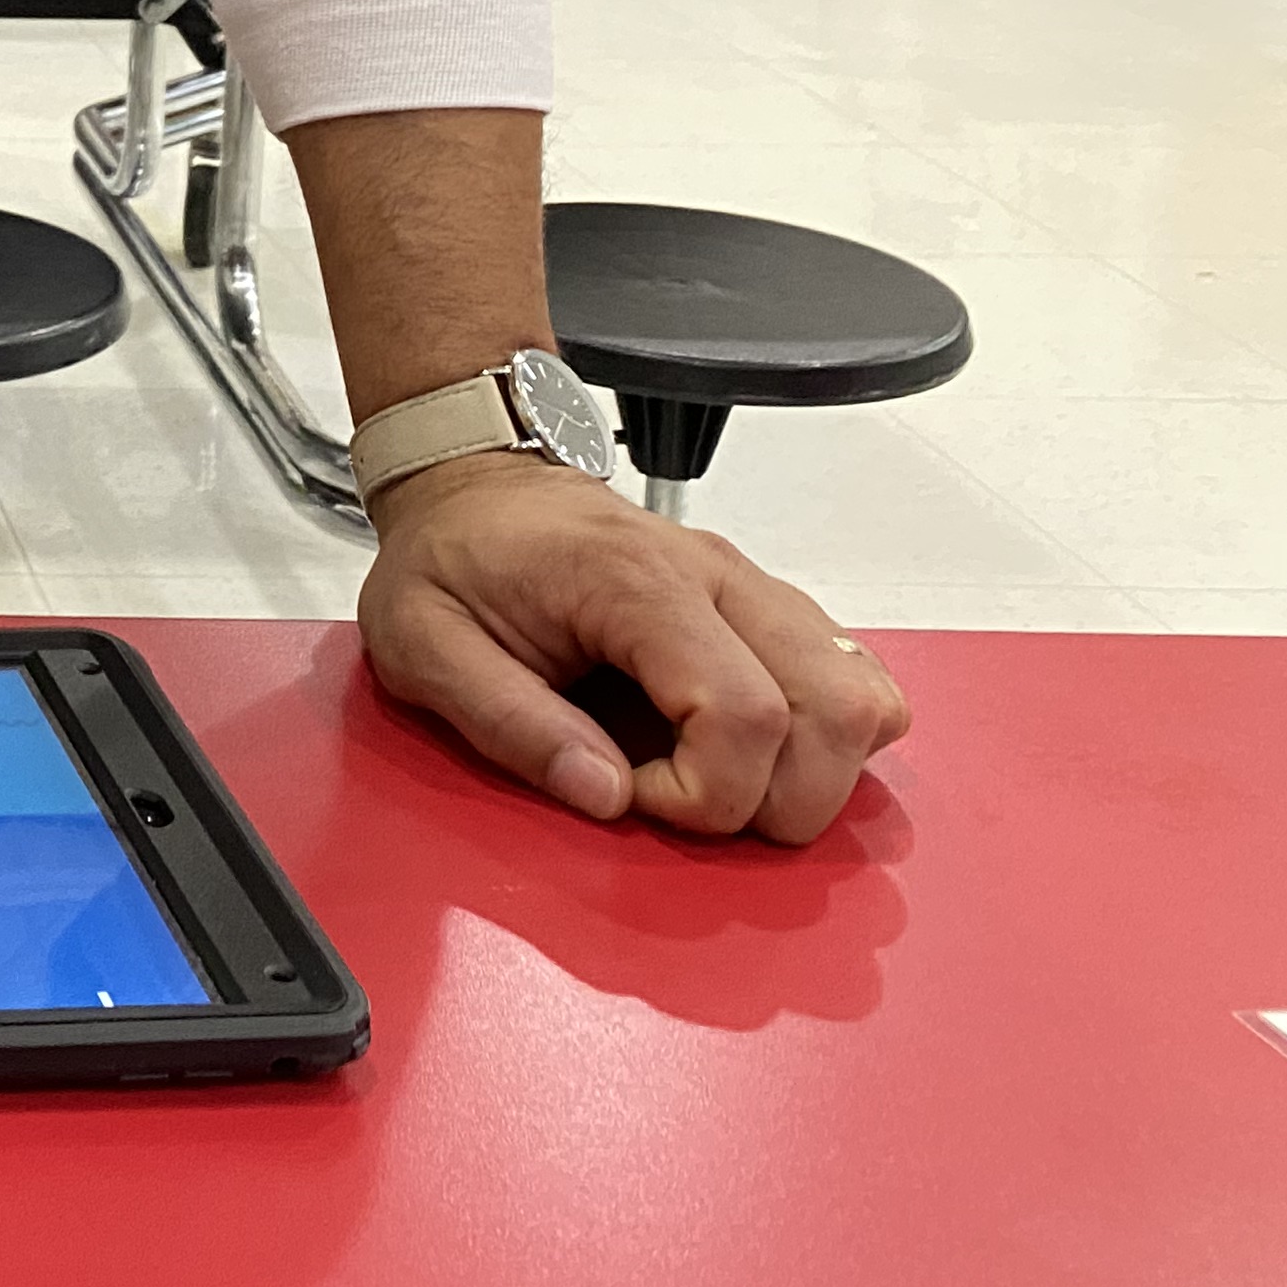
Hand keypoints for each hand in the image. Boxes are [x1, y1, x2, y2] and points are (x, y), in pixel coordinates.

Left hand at [358, 452, 911, 843]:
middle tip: (686, 802)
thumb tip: (601, 795)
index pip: (743, 712)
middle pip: (833, 712)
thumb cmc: (452, 557)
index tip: (634, 797)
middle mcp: (715, 575)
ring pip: (863, 697)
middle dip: (779, 799)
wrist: (473, 484)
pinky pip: (848, 681)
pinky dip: (821, 736)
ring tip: (718, 778)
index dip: (707, 794)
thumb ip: (507, 723)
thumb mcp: (423, 644)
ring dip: (814, 771)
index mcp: (633, 580)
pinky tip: (745, 748)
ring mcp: (750, 587)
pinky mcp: (764, 606)